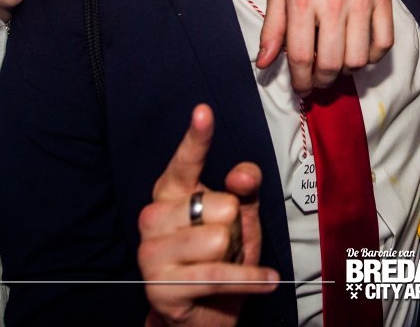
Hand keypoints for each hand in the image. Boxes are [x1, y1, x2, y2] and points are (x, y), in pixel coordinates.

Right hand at [139, 105, 277, 326]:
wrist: (203, 312)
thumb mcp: (241, 215)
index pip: (186, 162)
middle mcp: (153, 218)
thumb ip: (245, 188)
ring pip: (217, 239)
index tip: (203, 111)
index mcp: (170, 192)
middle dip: (234, 226)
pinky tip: (267, 279)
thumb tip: (241, 175)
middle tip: (224, 242)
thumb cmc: (220, 255)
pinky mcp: (161, 288)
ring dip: (234, 255)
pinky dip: (249, 279)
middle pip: (220, 204)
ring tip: (223, 263)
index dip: (197, 138)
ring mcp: (152, 254)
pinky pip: (220, 275)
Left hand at [257, 0, 392, 92]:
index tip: (300, 87)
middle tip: (317, 77)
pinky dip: (372, 55)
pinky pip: (384, 42)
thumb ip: (272, 27)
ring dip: (346, 70)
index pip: (301, 56)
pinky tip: (358, 50)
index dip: (299, 80)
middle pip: (331, 63)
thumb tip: (263, 63)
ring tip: (337, 62)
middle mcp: (334, 1)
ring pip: (359, 58)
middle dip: (322, 80)